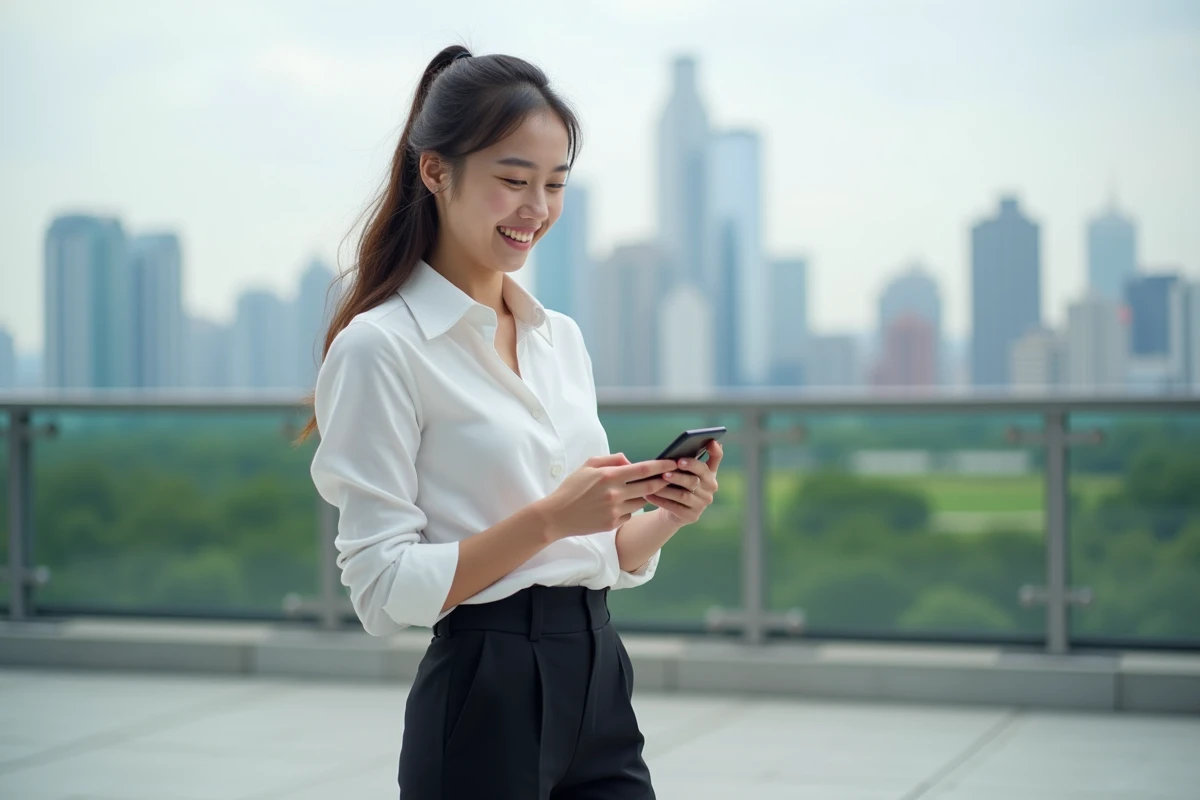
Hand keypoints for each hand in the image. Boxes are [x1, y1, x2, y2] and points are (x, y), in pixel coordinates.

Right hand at [536, 453, 677, 540]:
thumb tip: (631, 461)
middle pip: (650, 486)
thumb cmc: (572, 487)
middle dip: (663, 481)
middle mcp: (615, 493)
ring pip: (641, 501)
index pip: (643, 469)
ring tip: (633, 491)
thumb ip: (611, 460)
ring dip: (642, 495)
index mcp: (609, 476)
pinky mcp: (613, 524)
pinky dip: (628, 509)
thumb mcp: (588, 466)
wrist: (557, 515)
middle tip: (670, 477)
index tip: (673, 462)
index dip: (661, 465)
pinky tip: (616, 506)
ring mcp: (615, 510)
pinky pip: (630, 514)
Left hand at [644, 439, 722, 525]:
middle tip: (666, 470)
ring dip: (667, 488)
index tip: (706, 444)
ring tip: (654, 482)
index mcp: (710, 472)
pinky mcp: (692, 516)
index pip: (716, 458)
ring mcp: (702, 503)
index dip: (713, 451)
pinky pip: (675, 507)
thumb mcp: (683, 471)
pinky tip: (649, 495)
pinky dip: (661, 500)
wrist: (673, 511)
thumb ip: (685, 459)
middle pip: (695, 479)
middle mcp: (711, 488)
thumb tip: (679, 446)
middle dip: (680, 474)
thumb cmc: (678, 484)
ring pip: (683, 494)